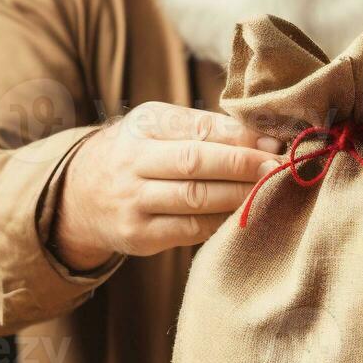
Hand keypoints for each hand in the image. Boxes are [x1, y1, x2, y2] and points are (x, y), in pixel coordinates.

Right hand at [51, 103, 283, 269]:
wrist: (81, 195)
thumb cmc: (140, 154)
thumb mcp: (162, 128)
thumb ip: (209, 130)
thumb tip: (266, 137)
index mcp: (143, 126)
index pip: (196, 128)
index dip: (239, 137)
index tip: (275, 142)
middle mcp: (132, 162)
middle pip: (195, 163)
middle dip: (243, 165)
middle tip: (280, 167)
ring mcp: (132, 202)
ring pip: (195, 199)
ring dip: (239, 195)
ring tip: (271, 191)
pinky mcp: (139, 236)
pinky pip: (190, 230)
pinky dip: (223, 222)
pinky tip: (246, 214)